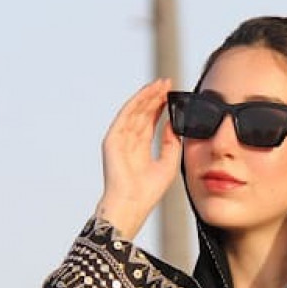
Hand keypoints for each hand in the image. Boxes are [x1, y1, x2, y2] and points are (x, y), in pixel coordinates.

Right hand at [95, 78, 181, 239]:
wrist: (133, 204)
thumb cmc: (148, 191)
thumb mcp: (168, 163)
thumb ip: (171, 143)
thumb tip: (173, 124)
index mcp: (140, 149)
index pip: (150, 121)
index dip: (160, 107)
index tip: (172, 94)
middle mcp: (129, 142)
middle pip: (143, 113)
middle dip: (155, 97)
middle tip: (168, 82)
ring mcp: (119, 140)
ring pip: (135, 111)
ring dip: (147, 96)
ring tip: (161, 84)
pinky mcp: (112, 140)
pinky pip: (126, 116)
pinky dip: (136, 103)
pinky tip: (148, 94)